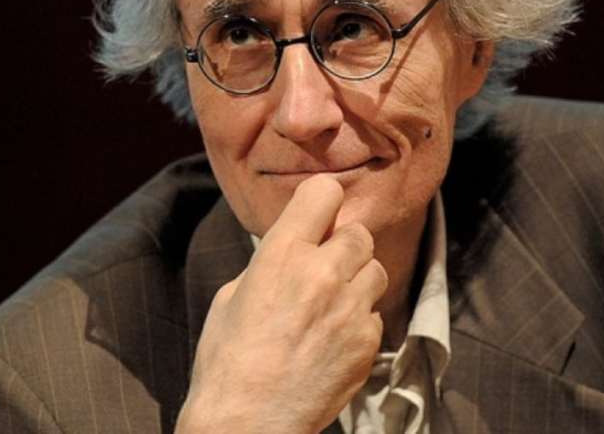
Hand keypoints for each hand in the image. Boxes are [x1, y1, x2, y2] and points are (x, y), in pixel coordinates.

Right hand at [176, 174, 388, 433]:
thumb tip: (293, 251)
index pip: (324, 192)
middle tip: (326, 265)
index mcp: (283, 253)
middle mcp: (324, 273)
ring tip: (334, 301)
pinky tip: (335, 337)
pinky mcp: (368, 342)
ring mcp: (351, 308)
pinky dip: (360, 320)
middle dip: (344, 245)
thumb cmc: (227, 362)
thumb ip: (270, 264)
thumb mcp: (233, 296)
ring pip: (376, 269)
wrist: (247, 423)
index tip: (317, 216)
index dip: (321, 202)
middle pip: (359, 232)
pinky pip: (375, 313)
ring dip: (358, 279)